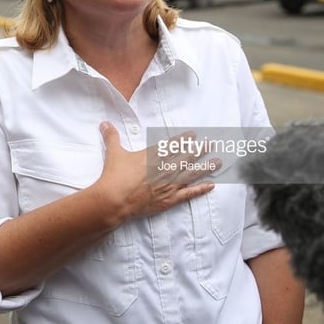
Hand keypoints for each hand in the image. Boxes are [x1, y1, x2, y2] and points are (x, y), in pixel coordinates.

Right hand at [93, 121, 216, 222]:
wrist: (114, 199)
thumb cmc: (114, 175)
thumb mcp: (114, 152)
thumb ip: (112, 136)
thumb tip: (105, 123)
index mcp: (153, 155)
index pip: (173, 145)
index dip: (184, 139)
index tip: (193, 135)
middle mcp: (165, 168)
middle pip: (187, 157)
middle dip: (200, 150)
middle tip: (211, 145)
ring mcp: (169, 184)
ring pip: (192, 173)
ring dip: (206, 167)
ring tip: (218, 162)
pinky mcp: (169, 199)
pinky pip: (189, 194)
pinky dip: (200, 189)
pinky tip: (211, 185)